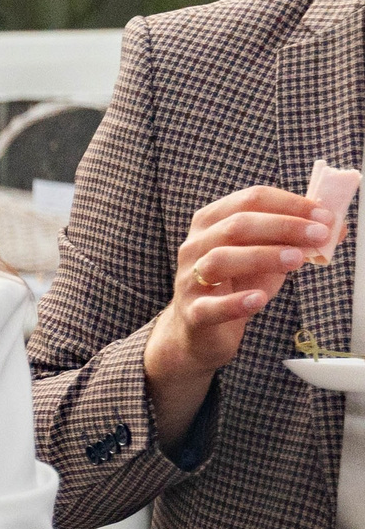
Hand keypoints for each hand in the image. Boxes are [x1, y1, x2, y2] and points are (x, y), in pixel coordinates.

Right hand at [142, 185, 334, 440]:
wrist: (203, 329)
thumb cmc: (237, 284)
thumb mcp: (267, 254)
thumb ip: (295, 238)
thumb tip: (338, 226)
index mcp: (212, 221)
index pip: (250, 199)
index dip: (290, 204)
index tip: (324, 215)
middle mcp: (194, 246)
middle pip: (236, 226)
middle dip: (284, 227)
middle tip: (319, 235)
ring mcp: (189, 279)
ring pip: (220, 260)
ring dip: (263, 256)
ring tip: (297, 260)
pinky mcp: (192, 313)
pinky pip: (211, 306)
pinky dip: (236, 302)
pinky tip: (259, 299)